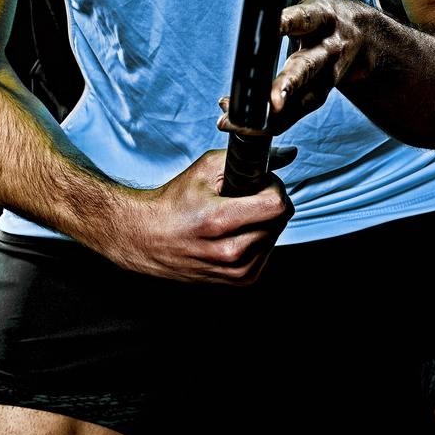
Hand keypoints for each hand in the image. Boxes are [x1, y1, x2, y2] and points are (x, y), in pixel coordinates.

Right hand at [108, 145, 297, 285]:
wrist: (146, 238)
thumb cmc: (173, 204)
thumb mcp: (205, 170)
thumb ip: (248, 159)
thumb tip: (287, 154)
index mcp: (219, 221)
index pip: (277, 205)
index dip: (274, 186)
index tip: (261, 182)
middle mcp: (229, 252)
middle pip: (280, 220)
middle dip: (270, 202)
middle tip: (246, 197)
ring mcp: (235, 270)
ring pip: (276, 236)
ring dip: (265, 221)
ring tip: (238, 215)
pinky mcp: (240, 281)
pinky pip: (268, 252)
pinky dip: (259, 238)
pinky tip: (238, 231)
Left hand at [216, 0, 374, 138]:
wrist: (367, 43)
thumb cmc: (325, 11)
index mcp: (323, 17)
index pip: (305, 17)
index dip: (288, 20)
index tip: (273, 23)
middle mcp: (328, 50)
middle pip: (309, 68)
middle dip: (289, 83)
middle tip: (272, 99)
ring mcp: (325, 79)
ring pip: (303, 99)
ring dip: (275, 115)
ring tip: (246, 124)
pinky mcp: (318, 97)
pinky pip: (294, 116)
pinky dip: (268, 123)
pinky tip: (241, 127)